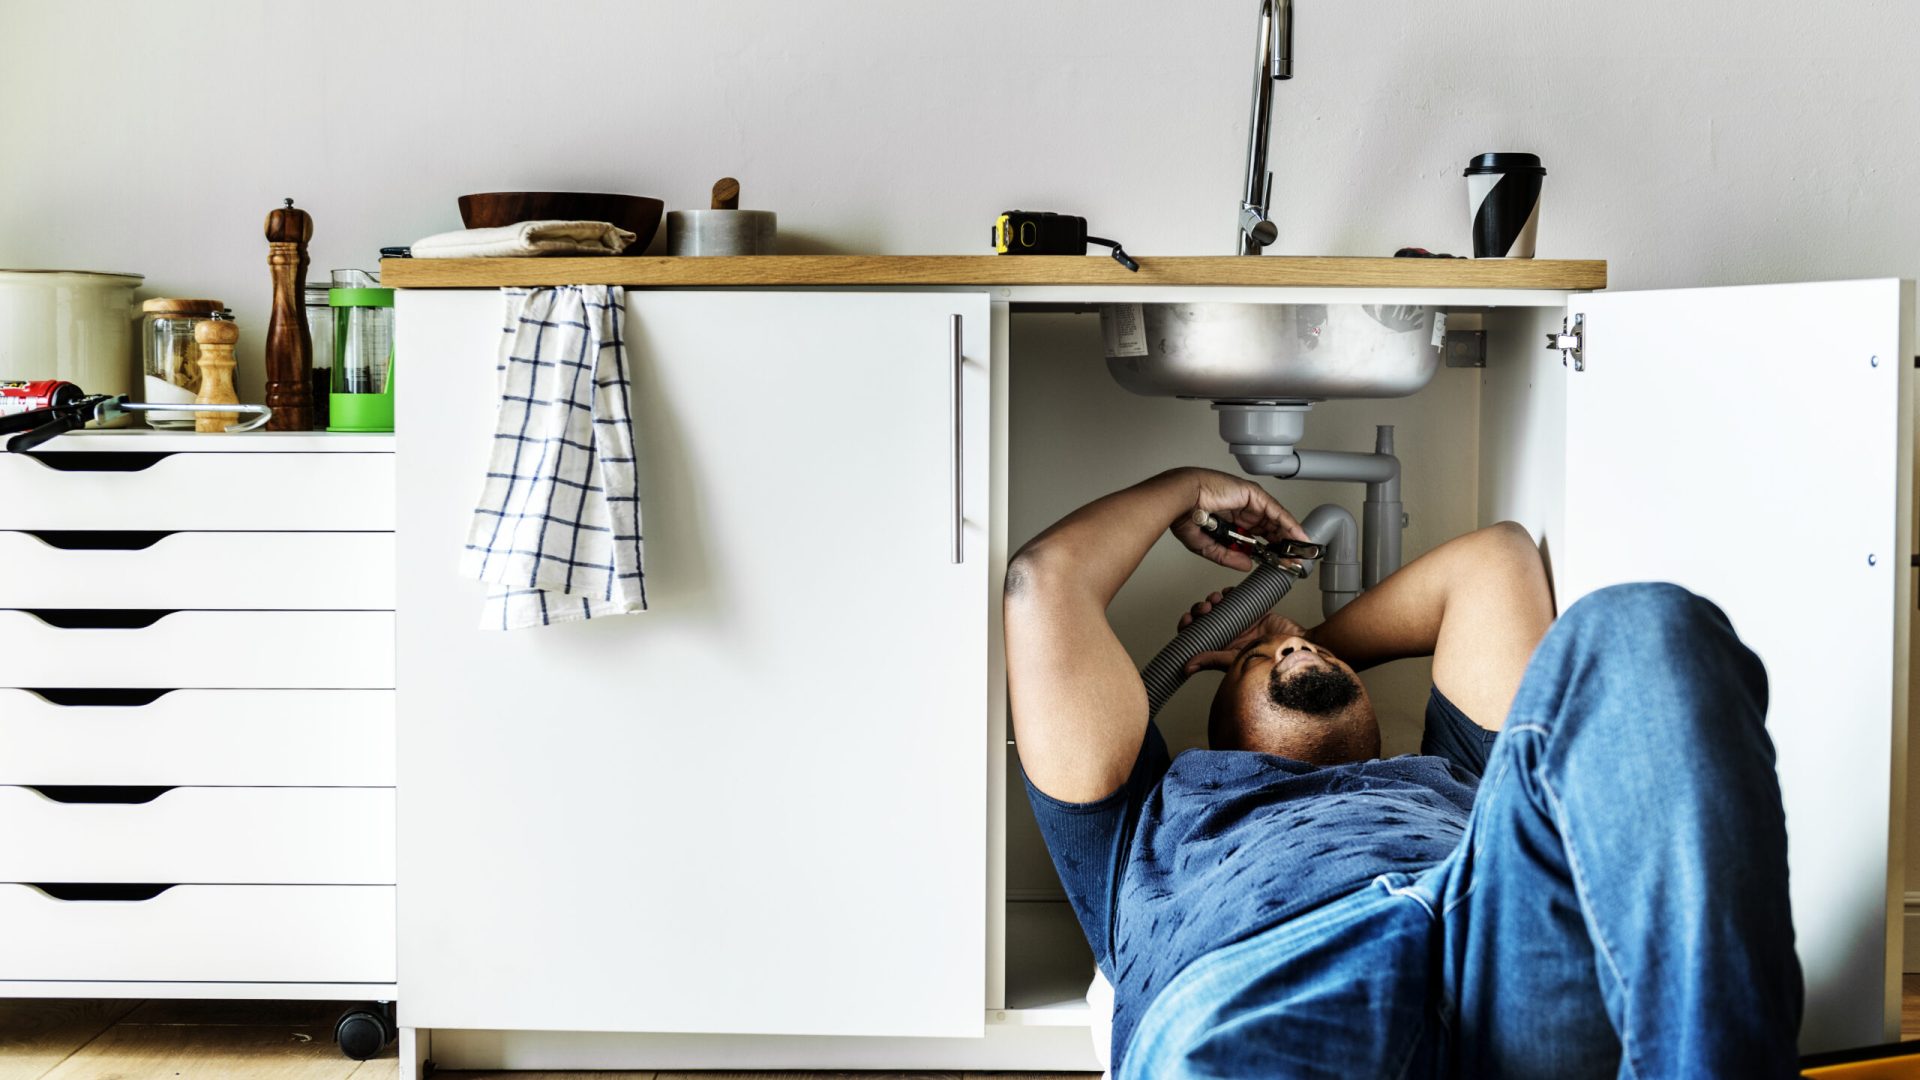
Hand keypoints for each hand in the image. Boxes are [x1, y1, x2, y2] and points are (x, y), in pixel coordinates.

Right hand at [1162, 468, 1307, 571]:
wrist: (1181, 499)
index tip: (1279, 563)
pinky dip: (1288, 523)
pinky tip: (1297, 536)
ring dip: (1289, 536)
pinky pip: (1276, 511)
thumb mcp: (1209, 546)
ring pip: (1276, 520)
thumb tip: (1247, 565)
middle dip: (1283, 545)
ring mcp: (1248, 501)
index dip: (1269, 550)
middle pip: (1270, 528)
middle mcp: (1241, 509)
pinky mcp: (1253, 494)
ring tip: (1300, 551)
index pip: (1256, 536)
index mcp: (1230, 520)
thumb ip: (1228, 556)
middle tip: (1293, 560)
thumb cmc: (1185, 515)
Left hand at [1175, 586, 1311, 675]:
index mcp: (1221, 649)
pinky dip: (1228, 593)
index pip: (1196, 636)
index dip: (1188, 626)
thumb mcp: (1236, 659)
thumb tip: (1187, 666)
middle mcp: (1228, 635)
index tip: (1187, 619)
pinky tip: (1227, 593)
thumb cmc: (1272, 658)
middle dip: (1199, 610)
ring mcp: (1239, 623)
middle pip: (1204, 619)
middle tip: (1205, 608)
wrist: (1297, 645)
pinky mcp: (1250, 611)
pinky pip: (1234, 598)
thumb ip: (1212, 659)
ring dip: (1212, 600)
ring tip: (1216, 600)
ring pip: (1217, 607)